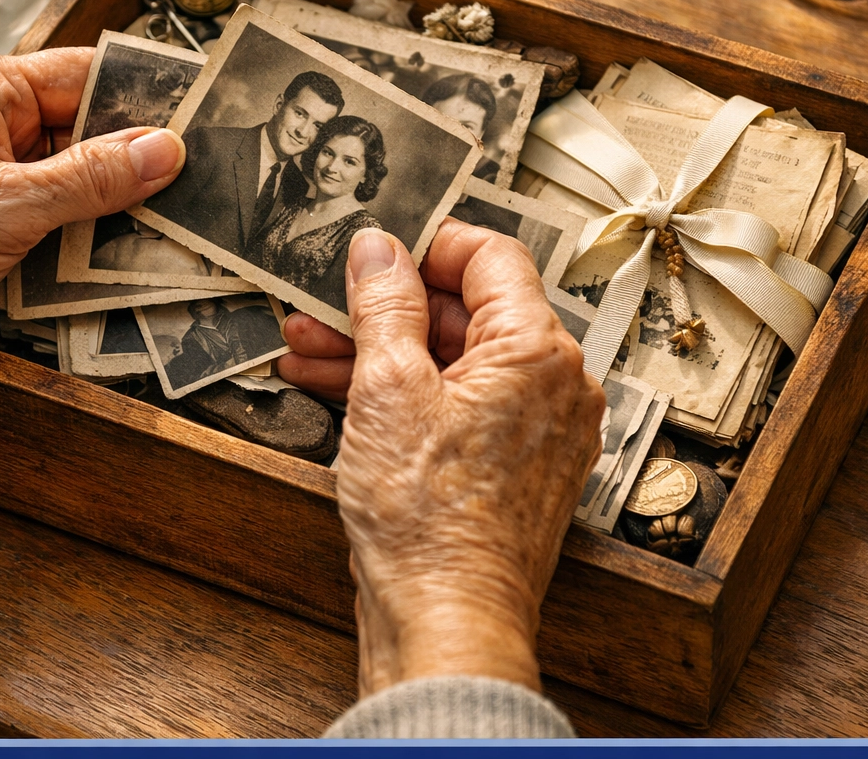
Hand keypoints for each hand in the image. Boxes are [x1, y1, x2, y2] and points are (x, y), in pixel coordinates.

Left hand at [0, 49, 185, 445]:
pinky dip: (78, 231)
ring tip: (158, 222)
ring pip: (67, 173)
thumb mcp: (8, 209)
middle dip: (128, 157)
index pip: (79, 72)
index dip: (139, 96)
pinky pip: (47, 211)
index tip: (193, 121)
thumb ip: (91, 177)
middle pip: (78, 125)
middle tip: (186, 184)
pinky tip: (111, 252)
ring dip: (104, 202)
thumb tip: (161, 150)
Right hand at [281, 219, 604, 696]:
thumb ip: (384, 305)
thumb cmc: (429, 524)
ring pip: (456, 363)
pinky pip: (463, 406)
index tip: (377, 253)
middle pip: (468, 312)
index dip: (426, 245)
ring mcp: (539, 429)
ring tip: (311, 353)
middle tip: (322, 307)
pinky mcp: (515, 465)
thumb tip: (379, 250)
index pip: (491, 255)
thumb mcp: (387, 389)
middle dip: (386, 308)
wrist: (446, 622)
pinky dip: (409, 396)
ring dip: (385, 352)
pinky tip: (344, 395)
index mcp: (539, 351)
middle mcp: (555, 385)